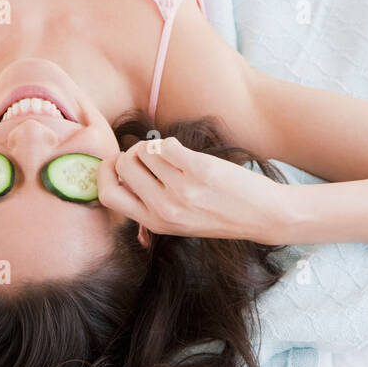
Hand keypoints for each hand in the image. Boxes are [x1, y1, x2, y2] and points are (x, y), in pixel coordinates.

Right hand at [97, 136, 286, 242]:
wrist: (262, 215)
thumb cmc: (219, 215)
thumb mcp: (178, 224)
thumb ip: (149, 207)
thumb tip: (120, 180)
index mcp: (154, 223)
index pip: (107, 196)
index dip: (105, 174)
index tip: (117, 164)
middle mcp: (164, 209)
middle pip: (122, 167)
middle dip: (130, 154)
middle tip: (147, 155)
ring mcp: (181, 190)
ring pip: (143, 151)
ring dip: (152, 146)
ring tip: (168, 154)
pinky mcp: (199, 170)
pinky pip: (166, 144)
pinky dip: (171, 142)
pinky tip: (183, 152)